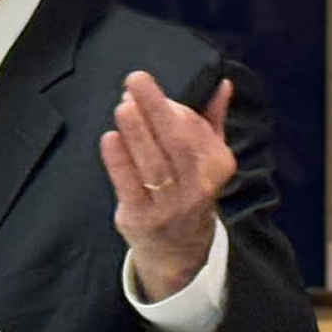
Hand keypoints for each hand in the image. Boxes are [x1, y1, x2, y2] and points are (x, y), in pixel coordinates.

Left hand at [101, 70, 233, 300]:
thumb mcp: (209, 158)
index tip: (146, 83)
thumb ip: (214, 118)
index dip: (172, 108)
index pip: (196, 132)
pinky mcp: (141, 219)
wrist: (179, 251)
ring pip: (154, 166)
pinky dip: (119, 162)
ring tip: (123, 107)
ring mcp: (169, 206)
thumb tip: (222, 83)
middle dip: (156, 110)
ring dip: (137, 134)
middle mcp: (197, 187)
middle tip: (135, 80)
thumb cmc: (190, 189)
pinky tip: (109, 138)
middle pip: (177, 145)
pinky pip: (130, 187)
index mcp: (217, 166)